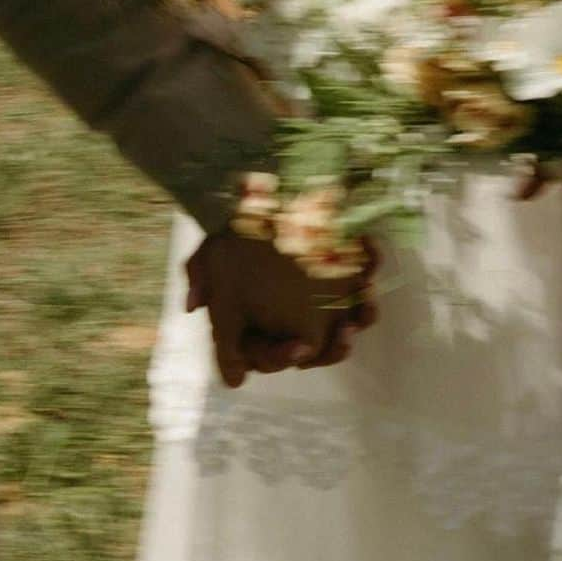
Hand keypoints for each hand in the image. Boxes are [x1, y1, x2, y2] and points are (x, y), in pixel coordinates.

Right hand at [187, 232, 378, 388]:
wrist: (258, 204)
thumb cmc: (232, 239)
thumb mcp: (210, 254)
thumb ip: (199, 275)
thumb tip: (192, 305)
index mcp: (260, 331)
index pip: (270, 356)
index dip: (283, 356)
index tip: (300, 347)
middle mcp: (293, 324)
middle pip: (318, 351)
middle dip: (334, 349)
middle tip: (345, 334)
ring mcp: (323, 304)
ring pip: (347, 324)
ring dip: (361, 317)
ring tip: (367, 299)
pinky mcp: (345, 276)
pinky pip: (363, 280)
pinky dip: (369, 265)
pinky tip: (368, 245)